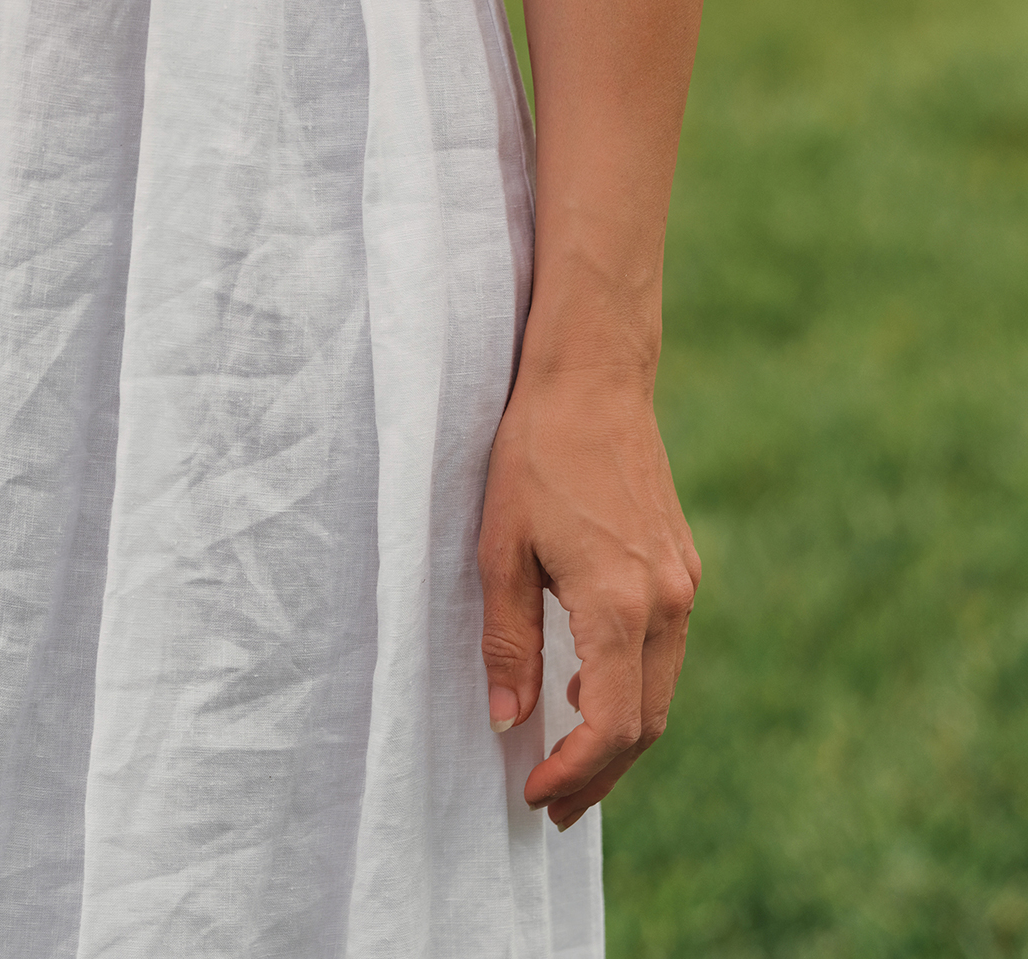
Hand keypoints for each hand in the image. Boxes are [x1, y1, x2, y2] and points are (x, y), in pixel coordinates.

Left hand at [477, 365, 700, 830]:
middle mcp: (667, 603)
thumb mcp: (500, 548)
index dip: (574, 774)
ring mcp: (683, 585)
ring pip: (659, 691)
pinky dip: (631, 687)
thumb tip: (507, 720)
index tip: (533, 795)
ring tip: (565, 761)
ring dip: (617, 735)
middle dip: (597, 773)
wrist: (592, 378)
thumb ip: (507, 640)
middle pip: (644, 723)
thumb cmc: (534, 454)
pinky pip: (664, 652)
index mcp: (620, 604)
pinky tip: (585, 688)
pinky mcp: (682, 566)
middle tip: (550, 804)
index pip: (611, 727)